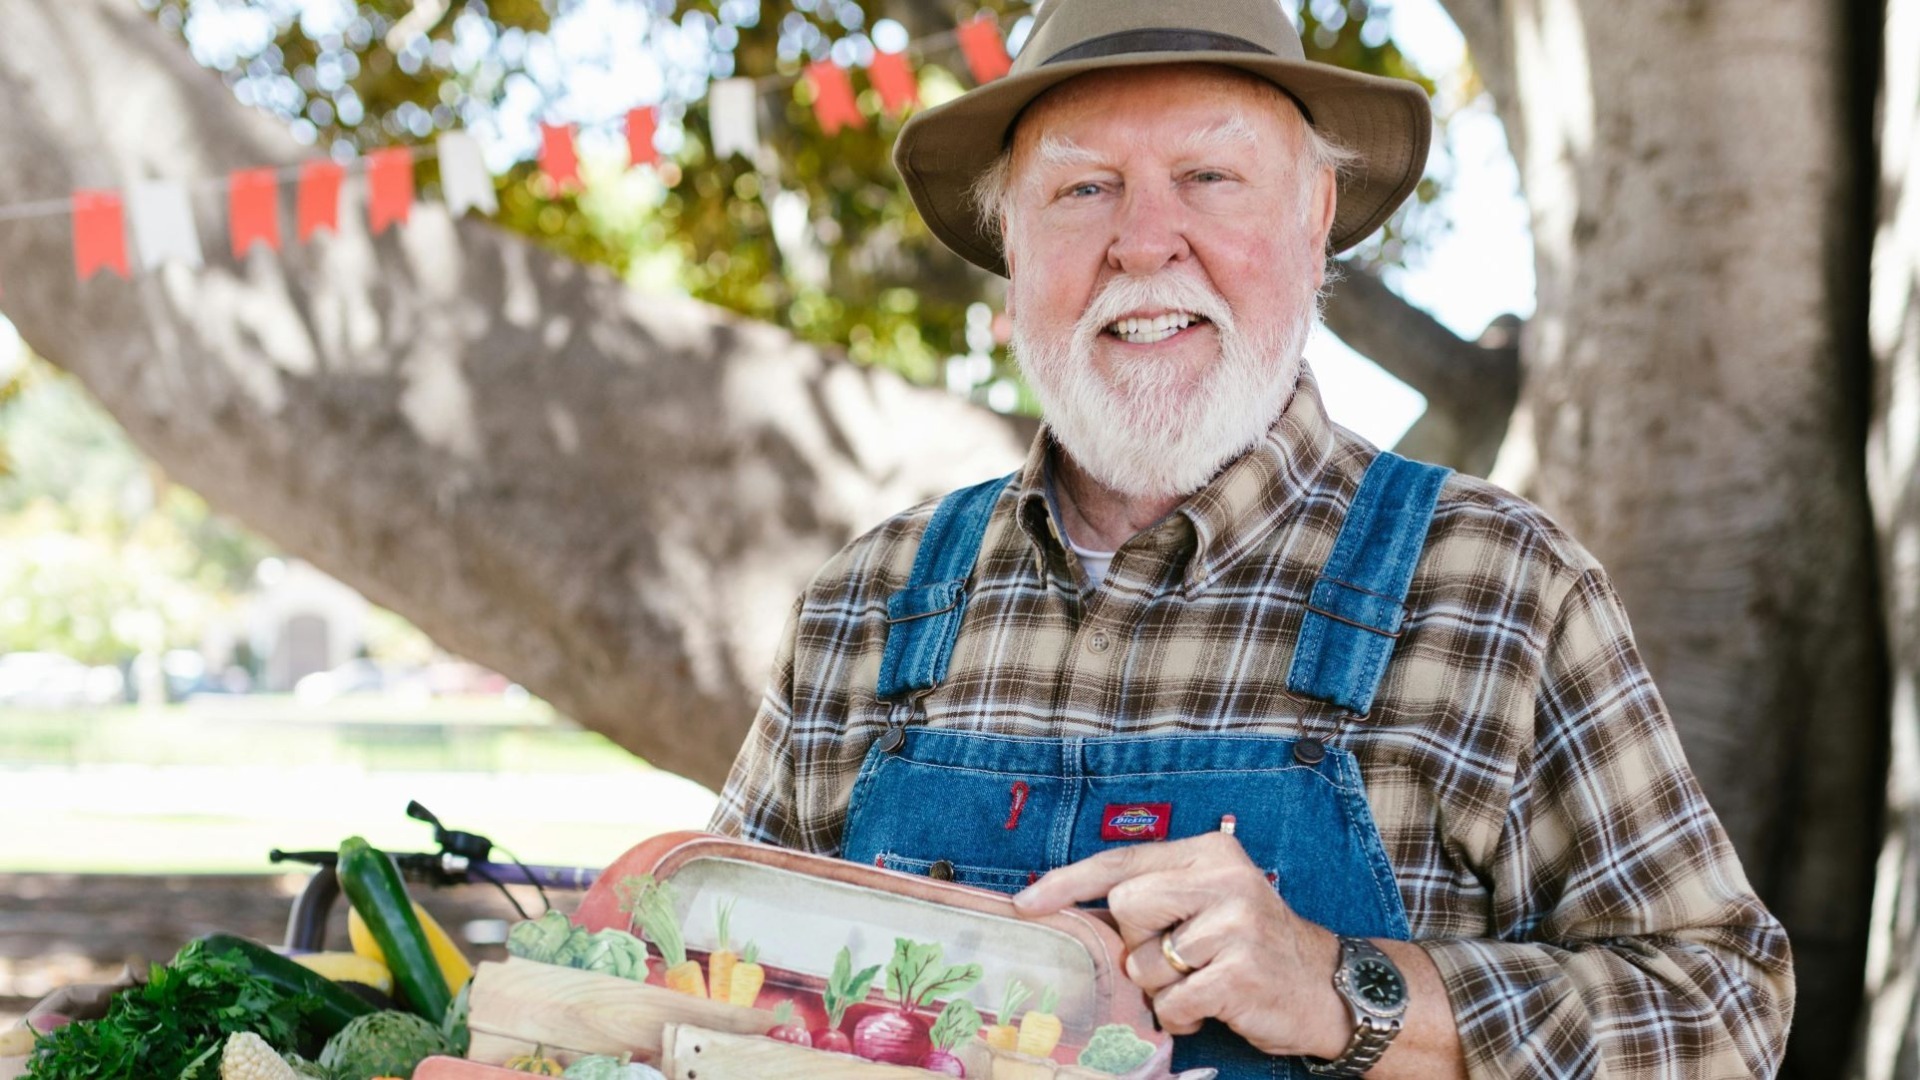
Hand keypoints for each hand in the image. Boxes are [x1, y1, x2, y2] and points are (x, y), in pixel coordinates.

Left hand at [1011, 832, 1349, 1058]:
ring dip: (1163, 987)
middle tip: (1180, 956)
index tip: (1028, 901)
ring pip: (1145, 963)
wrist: (1326, 985)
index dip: (1069, 882)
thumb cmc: (1252, 945)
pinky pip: (1173, 1003)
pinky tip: (1213, 1005)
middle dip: (1139, 943)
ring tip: (1202, 981)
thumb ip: (1154, 896)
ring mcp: (1235, 925)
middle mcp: (1223, 879)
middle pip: (1127, 908)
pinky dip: (1184, 1016)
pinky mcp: (1240, 972)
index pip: (1122, 861)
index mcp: (1209, 853)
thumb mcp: (1210, 901)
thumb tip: (1072, 908)